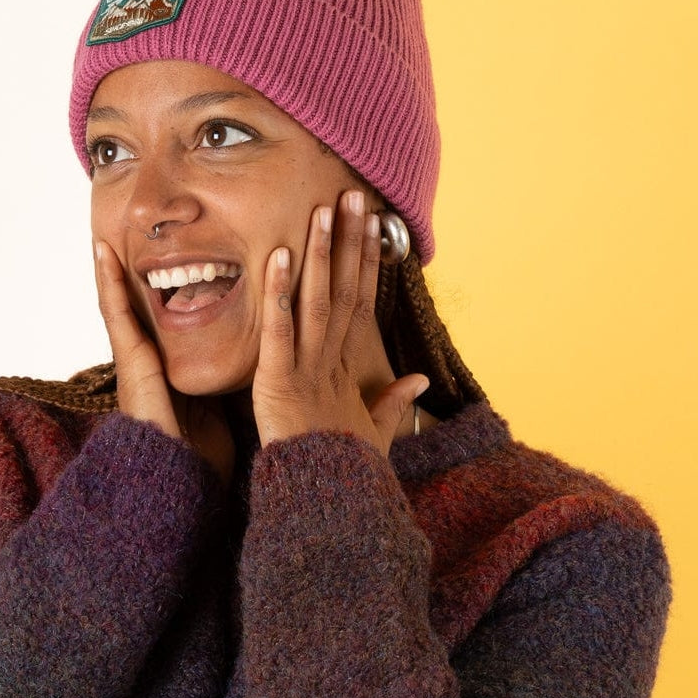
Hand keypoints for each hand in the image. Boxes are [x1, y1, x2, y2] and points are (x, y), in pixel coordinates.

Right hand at [93, 239, 234, 484]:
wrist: (183, 484)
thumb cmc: (202, 456)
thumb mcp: (218, 407)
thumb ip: (223, 382)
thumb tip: (250, 362)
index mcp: (167, 373)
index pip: (161, 322)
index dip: (160, 292)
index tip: (165, 259)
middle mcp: (146, 364)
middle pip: (136, 309)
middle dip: (130, 275)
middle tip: (128, 236)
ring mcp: (133, 363)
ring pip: (120, 305)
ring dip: (111, 269)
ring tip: (106, 234)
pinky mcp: (129, 364)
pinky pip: (115, 314)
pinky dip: (108, 283)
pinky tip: (103, 254)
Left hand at [251, 190, 428, 454]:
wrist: (326, 501)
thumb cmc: (342, 469)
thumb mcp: (373, 433)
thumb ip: (393, 404)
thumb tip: (418, 382)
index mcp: (347, 369)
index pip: (360, 303)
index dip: (365, 262)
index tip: (371, 224)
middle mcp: (331, 361)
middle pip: (345, 290)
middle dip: (350, 242)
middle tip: (355, 195)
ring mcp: (307, 368)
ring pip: (317, 301)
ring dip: (321, 254)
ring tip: (325, 210)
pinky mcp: (279, 380)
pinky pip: (279, 331)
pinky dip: (279, 294)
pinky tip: (278, 258)